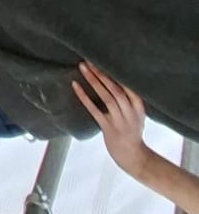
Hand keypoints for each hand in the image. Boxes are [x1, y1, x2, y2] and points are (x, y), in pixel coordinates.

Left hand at [73, 62, 149, 177]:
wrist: (133, 156)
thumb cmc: (132, 130)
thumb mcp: (136, 113)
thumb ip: (129, 98)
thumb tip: (115, 76)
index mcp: (138, 106)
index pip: (127, 85)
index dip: (115, 71)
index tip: (104, 57)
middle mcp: (130, 111)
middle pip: (115, 88)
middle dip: (101, 73)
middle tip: (89, 59)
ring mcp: (119, 120)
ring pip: (105, 96)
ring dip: (93, 80)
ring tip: (83, 67)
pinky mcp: (107, 127)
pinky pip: (94, 109)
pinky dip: (84, 96)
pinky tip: (75, 86)